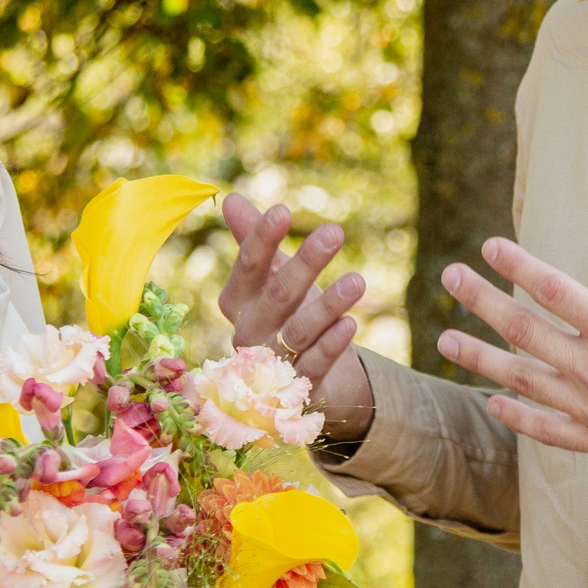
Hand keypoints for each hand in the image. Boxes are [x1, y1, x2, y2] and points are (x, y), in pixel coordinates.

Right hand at [219, 193, 372, 427]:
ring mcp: (272, 364)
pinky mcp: (299, 389)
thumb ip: (252, 240)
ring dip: (329, 305)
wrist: (298, 379)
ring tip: (358, 281)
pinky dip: (332, 345)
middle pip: (278, 295)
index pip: (248, 267)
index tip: (283, 211)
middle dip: (306, 263)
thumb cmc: (285, 316)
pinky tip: (351, 323)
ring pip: (300, 331)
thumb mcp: (271, 278)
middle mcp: (250, 333)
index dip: (262, 239)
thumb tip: (229, 198)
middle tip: (334, 232)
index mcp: (238, 302)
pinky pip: (316, 365)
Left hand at [436, 195, 587, 520]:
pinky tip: (494, 402)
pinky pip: (548, 431)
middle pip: (527, 332)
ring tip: (445, 338)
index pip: (558, 292)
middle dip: (482, 302)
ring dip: (481, 358)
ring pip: (524, 382)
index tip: (491, 246)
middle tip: (449, 277)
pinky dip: (517, 416)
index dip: (520, 265)